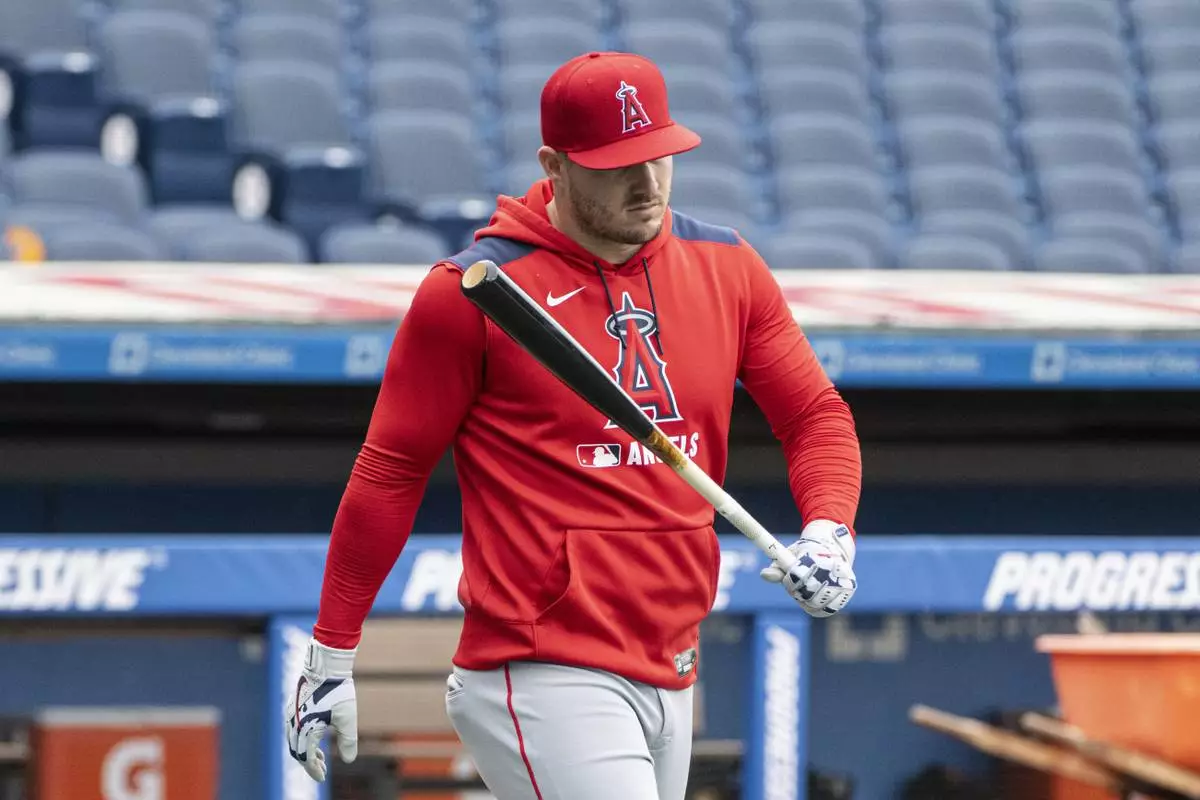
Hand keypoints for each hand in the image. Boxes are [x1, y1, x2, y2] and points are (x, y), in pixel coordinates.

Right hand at [285, 638, 358, 780]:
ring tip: (320, 756)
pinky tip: (313, 738)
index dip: (314, 770)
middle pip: (297, 752)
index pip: (306, 758)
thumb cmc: (338, 690)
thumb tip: (350, 760)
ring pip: (293, 741)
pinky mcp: (291, 706)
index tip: (322, 777)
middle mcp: (294, 724)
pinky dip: (300, 739)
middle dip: (309, 763)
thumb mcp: (347, 718)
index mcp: (306, 730)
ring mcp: (290, 714)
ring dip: (304, 751)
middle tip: (323, 769)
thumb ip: (348, 740)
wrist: (325, 665)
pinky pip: (291, 729)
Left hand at [760, 520, 856, 617]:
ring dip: (807, 601)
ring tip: (805, 592)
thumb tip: (764, 575)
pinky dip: (818, 608)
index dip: (789, 582)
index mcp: (816, 556)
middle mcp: (832, 568)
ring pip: (817, 603)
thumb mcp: (790, 554)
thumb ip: (778, 566)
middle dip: (797, 592)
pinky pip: (828, 609)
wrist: (833, 546)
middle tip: (796, 587)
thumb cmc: (807, 552)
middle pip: (807, 593)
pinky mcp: (849, 590)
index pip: (798, 578)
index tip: (788, 578)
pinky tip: (813, 601)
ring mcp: (843, 579)